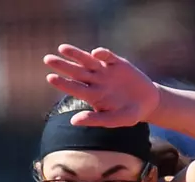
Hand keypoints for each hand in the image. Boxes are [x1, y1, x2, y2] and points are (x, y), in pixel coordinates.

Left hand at [43, 45, 160, 127]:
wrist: (147, 102)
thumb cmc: (129, 114)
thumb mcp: (114, 120)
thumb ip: (95, 120)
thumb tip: (73, 121)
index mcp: (93, 96)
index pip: (74, 87)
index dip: (62, 83)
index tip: (50, 77)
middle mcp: (96, 81)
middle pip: (76, 71)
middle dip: (62, 65)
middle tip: (47, 59)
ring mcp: (106, 71)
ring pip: (87, 60)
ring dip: (75, 54)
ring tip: (62, 48)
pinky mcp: (117, 63)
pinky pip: (107, 56)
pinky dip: (102, 54)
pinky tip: (95, 53)